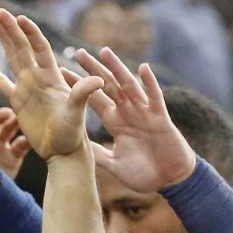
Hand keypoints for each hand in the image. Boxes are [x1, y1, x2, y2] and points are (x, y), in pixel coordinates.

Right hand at [0, 11, 103, 161]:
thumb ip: (83, 94)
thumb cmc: (72, 133)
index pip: (40, 49)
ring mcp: (27, 88)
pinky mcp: (18, 102)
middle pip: (23, 48)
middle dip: (12, 30)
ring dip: (5, 41)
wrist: (63, 150)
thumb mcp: (77, 113)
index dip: (31, 34)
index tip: (20, 19)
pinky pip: (2, 84)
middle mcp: (39, 78)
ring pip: (13, 59)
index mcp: (52, 77)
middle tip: (0, 12)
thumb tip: (99, 80)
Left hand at [71, 47, 197, 190]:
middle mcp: (128, 113)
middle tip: (77, 52)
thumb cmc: (145, 174)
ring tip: (104, 51)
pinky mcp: (160, 118)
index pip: (94, 99)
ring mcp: (144, 113)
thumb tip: (77, 148)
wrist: (170, 181)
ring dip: (117, 68)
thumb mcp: (114, 164)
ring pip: (128, 85)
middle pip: (108, 86)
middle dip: (93, 70)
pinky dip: (149, 83)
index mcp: (116, 122)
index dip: (79, 87)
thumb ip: (98, 154)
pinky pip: (154, 97)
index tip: (62, 73)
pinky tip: (143, 68)